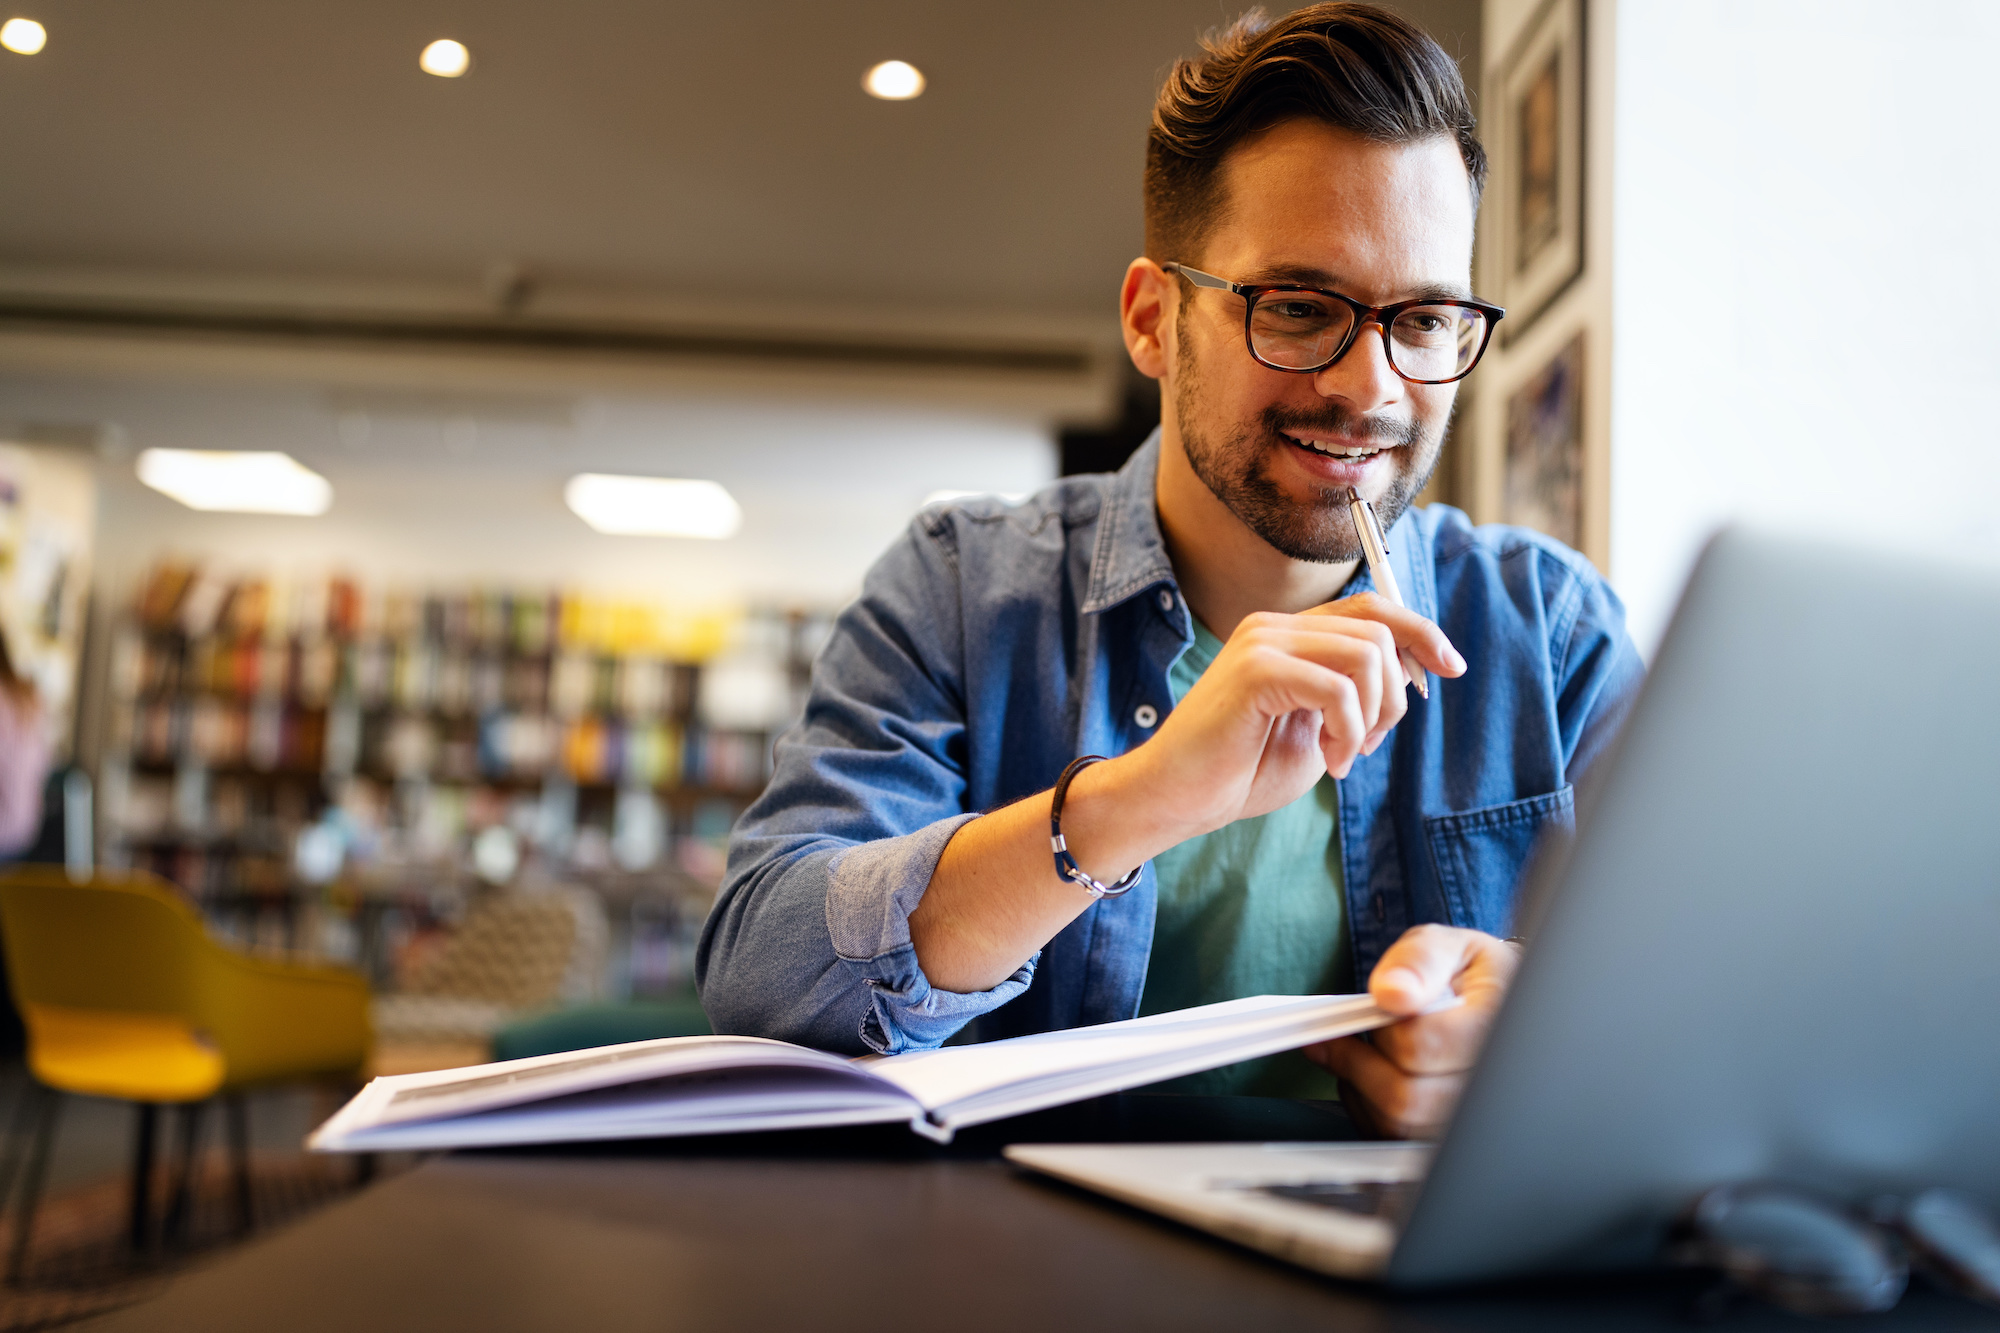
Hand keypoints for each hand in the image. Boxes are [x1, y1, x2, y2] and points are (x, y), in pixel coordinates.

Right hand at [1121, 594, 1464, 844]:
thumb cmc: (1241, 770)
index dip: (1422, 632)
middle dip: (1394, 697)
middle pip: (1378, 631)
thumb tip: (1412, 670)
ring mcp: (1262, 643)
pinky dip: (1347, 731)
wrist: (1177, 799)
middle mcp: (1275, 626)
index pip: (1373, 608)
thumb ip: (1355, 694)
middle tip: (1366, 746)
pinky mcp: (1254, 671)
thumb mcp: (1316, 728)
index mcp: (1289, 634)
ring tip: (1343, 755)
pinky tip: (1328, 760)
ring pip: (1366, 656)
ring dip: (1371, 717)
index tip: (1451, 669)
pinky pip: (1337, 688)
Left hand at [1305, 925, 1518, 1139]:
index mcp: (1497, 1028)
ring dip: (1360, 1085)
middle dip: (1360, 1060)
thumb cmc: (1467, 975)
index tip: (1361, 1011)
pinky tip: (1373, 1073)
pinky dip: (1367, 1105)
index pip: (1422, 1045)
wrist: (1492, 1003)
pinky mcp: (1445, 1136)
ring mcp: (1471, 1116)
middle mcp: (1491, 1083)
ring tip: (1362, 1049)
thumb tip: (1391, 992)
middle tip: (1344, 1031)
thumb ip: (1419, 960)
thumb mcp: (1447, 946)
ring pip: (1396, 1123)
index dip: (1382, 1027)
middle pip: (1406, 1095)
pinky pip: (1391, 1136)